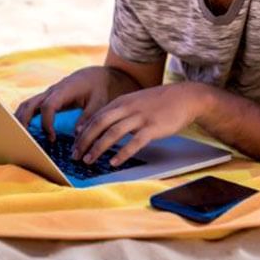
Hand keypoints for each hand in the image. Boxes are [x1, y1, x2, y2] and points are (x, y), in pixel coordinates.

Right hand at [13, 66, 116, 141]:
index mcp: (64, 90)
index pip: (48, 106)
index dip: (46, 123)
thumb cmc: (99, 89)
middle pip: (30, 104)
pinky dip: (24, 116)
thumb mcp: (99, 103)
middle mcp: (52, 91)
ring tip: (19, 137)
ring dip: (20, 119)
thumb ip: (88, 118)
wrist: (97, 75)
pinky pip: (31, 106)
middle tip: (25, 140)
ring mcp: (48, 94)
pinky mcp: (48, 98)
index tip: (52, 138)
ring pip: (27, 104)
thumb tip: (77, 134)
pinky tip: (23, 130)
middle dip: (24, 121)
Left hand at [72, 83, 206, 166]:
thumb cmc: (159, 103)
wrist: (185, 97)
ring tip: (88, 160)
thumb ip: (119, 112)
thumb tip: (101, 126)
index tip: (74, 146)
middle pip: (99, 124)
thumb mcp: (135, 102)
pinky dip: (122, 154)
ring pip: (112, 133)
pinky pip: (134, 143)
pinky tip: (113, 162)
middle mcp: (127, 108)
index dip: (82, 133)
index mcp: (121, 102)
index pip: (95, 118)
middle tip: (75, 156)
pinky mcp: (153, 128)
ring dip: (98, 148)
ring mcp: (140, 117)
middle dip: (84, 141)